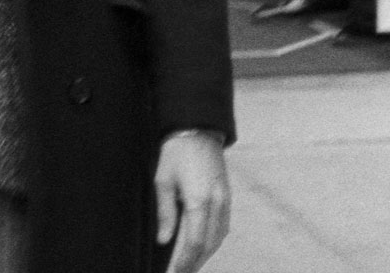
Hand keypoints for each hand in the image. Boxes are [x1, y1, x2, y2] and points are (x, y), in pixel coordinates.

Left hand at [156, 133, 229, 272]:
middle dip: (196, 261)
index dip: (186, 260)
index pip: (195, 241)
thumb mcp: (163, 181)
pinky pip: (223, 226)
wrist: (198, 130)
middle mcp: (216, 203)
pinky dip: (213, 240)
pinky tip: (204, 246)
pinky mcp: (226, 196)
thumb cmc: (176, 153)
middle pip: (209, 243)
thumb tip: (164, 239)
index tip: (176, 271)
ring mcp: (224, 200)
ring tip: (191, 264)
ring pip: (219, 237)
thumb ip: (165, 213)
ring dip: (206, 253)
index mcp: (199, 200)